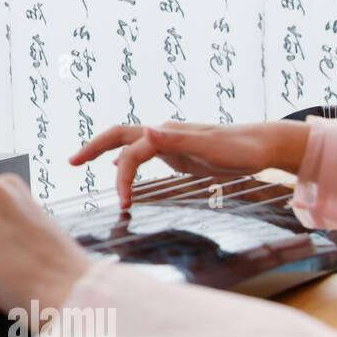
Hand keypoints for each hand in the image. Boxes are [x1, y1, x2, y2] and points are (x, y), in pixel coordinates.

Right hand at [69, 121, 310, 208]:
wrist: (265, 145)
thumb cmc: (242, 149)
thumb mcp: (212, 147)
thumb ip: (178, 140)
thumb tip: (147, 132)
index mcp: (168, 133)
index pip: (132, 152)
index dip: (123, 176)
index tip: (124, 204)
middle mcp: (164, 134)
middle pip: (119, 136)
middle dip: (93, 147)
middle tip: (71, 161)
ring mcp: (170, 143)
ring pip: (130, 145)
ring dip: (107, 153)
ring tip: (83, 162)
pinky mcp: (178, 153)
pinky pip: (143, 154)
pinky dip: (127, 160)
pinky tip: (122, 168)